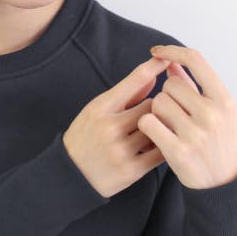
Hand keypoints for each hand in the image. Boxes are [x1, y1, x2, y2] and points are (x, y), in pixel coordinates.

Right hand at [63, 55, 174, 197]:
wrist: (71, 176)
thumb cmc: (85, 138)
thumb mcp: (97, 111)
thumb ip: (127, 94)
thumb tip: (153, 76)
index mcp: (99, 109)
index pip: (133, 81)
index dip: (152, 68)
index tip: (165, 59)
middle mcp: (109, 128)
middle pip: (151, 106)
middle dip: (156, 107)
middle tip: (156, 111)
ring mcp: (120, 150)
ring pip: (157, 128)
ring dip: (161, 127)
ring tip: (157, 129)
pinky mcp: (131, 171)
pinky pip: (160, 152)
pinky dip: (164, 146)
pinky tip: (162, 144)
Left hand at [137, 46, 236, 189]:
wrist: (219, 182)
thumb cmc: (214, 142)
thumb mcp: (215, 112)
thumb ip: (193, 86)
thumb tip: (171, 63)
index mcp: (224, 99)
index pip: (196, 60)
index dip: (173, 52)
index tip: (158, 52)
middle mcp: (213, 113)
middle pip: (171, 85)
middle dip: (166, 96)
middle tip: (173, 113)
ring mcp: (196, 132)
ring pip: (157, 102)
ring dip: (155, 112)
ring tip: (167, 126)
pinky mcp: (178, 150)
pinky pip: (148, 122)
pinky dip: (146, 125)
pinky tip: (154, 133)